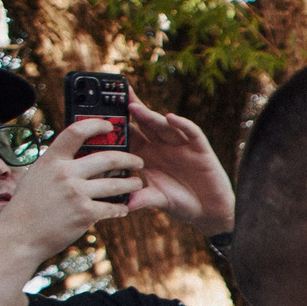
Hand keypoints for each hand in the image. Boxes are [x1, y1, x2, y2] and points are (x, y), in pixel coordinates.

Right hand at [0, 119, 137, 265]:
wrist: (19, 235)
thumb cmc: (28, 205)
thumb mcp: (37, 175)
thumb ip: (56, 164)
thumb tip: (75, 152)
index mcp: (51, 160)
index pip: (76, 132)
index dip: (96, 124)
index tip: (110, 126)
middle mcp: (65, 173)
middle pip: (108, 158)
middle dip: (129, 159)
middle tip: (138, 162)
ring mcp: (76, 193)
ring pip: (116, 184)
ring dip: (131, 184)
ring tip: (136, 183)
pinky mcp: (85, 213)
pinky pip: (113, 207)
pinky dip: (121, 208)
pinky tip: (123, 208)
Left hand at [121, 101, 236, 233]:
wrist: (208, 210)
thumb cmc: (180, 204)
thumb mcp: (158, 200)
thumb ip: (143, 198)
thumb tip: (126, 204)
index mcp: (145, 156)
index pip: (128, 135)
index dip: (116, 125)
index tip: (98, 114)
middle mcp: (161, 146)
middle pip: (143, 123)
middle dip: (129, 108)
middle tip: (113, 95)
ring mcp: (180, 145)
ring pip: (162, 126)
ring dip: (149, 115)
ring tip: (134, 107)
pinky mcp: (199, 148)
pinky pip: (191, 132)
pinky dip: (182, 124)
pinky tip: (171, 118)